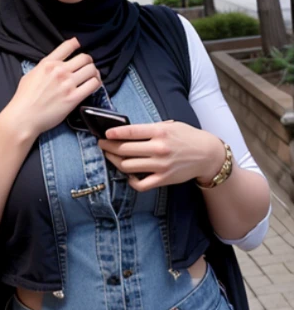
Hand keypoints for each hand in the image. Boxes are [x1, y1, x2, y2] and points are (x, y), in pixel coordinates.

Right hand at [1, 37, 100, 137]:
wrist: (23, 117)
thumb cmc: (24, 99)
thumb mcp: (30, 75)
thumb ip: (44, 67)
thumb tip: (52, 65)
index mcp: (48, 63)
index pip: (68, 46)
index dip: (76, 44)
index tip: (79, 46)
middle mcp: (59, 71)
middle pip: (84, 57)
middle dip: (88, 61)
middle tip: (87, 67)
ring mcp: (67, 84)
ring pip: (91, 69)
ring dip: (94, 72)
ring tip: (92, 77)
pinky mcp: (74, 97)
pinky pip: (93, 84)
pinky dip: (96, 83)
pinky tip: (93, 85)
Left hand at [98, 121, 224, 191]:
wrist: (207, 155)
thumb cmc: (187, 137)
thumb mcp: (170, 125)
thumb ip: (150, 128)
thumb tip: (127, 130)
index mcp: (160, 132)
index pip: (131, 131)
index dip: (114, 133)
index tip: (105, 133)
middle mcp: (159, 148)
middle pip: (124, 149)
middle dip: (108, 147)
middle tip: (102, 144)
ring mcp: (160, 165)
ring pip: (128, 165)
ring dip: (115, 161)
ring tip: (111, 156)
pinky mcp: (163, 179)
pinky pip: (140, 184)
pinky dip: (130, 180)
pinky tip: (128, 175)